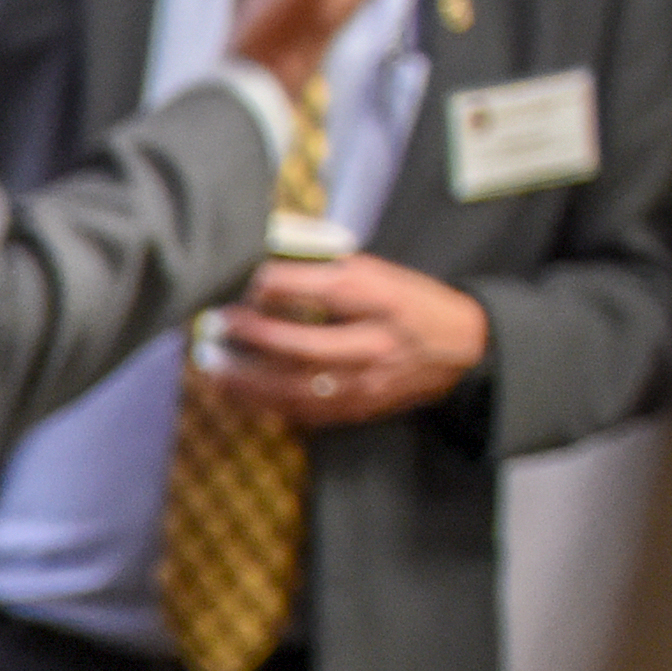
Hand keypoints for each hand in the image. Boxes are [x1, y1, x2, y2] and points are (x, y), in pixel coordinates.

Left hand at [211, 250, 490, 427]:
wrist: (461, 349)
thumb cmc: (412, 302)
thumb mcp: (381, 272)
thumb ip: (328, 269)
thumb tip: (267, 258)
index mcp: (384, 299)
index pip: (326, 290)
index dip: (280, 284)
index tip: (244, 277)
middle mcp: (374, 344)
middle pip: (306, 347)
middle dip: (255, 336)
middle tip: (217, 323)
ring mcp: (365, 384)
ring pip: (296, 389)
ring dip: (246, 379)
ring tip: (210, 363)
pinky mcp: (356, 409)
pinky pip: (300, 412)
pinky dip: (261, 401)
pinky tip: (233, 389)